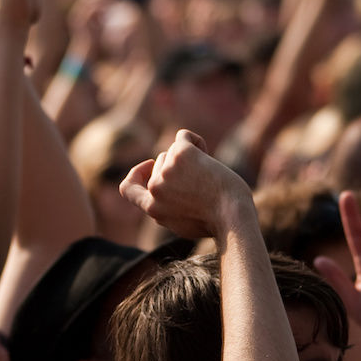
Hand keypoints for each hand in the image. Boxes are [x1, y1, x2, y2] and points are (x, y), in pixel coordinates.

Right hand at [120, 130, 252, 238]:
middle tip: (202, 180)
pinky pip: (184, 136)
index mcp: (152, 209)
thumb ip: (166, 206)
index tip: (150, 167)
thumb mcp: (182, 223)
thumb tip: (160, 186)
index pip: (127, 188)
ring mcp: (166, 171)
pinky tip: (207, 154)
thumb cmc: (216, 223)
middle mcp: (155, 190)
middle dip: (179, 167)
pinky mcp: (180, 155)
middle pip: (160, 164)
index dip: (137, 174)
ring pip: (172, 151)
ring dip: (189, 157)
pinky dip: (195, 141)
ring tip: (210, 174)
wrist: (233, 217)